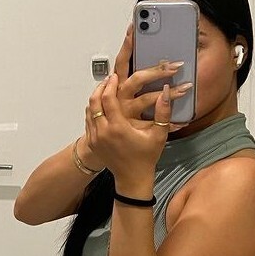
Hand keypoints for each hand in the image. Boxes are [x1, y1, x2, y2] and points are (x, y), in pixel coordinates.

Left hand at [83, 23, 191, 180]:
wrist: (133, 178)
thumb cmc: (146, 157)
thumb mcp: (159, 135)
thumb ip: (163, 112)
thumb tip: (166, 92)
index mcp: (118, 128)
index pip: (108, 99)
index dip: (111, 85)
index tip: (115, 77)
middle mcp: (103, 132)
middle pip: (94, 102)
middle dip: (101, 88)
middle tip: (108, 80)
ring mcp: (96, 138)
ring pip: (89, 110)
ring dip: (95, 98)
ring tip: (104, 90)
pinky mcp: (93, 143)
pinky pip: (88, 121)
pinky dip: (93, 110)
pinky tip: (101, 106)